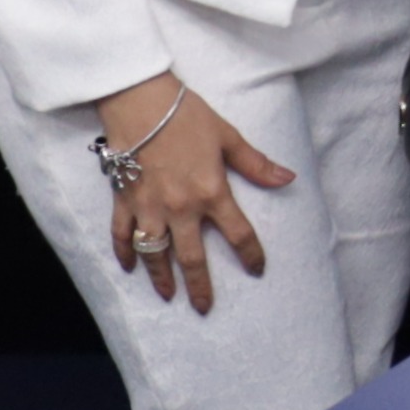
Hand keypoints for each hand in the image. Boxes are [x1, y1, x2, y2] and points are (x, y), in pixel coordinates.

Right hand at [98, 74, 292, 314]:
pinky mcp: (123, 200)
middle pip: (192, 256)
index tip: (257, 270)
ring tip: (168, 297)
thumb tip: (288, 178)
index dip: (250, 254)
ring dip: (161, 277)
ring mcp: (148, 207)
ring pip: (154, 253)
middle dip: (200, 285)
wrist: (141, 102)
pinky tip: (128, 267)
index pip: (238, 233)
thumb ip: (256, 164)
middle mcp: (180, 207)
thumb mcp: (229, 137)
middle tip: (204, 308)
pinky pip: (121, 234)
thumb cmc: (188, 116)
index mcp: (211, 192)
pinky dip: (124, 252)